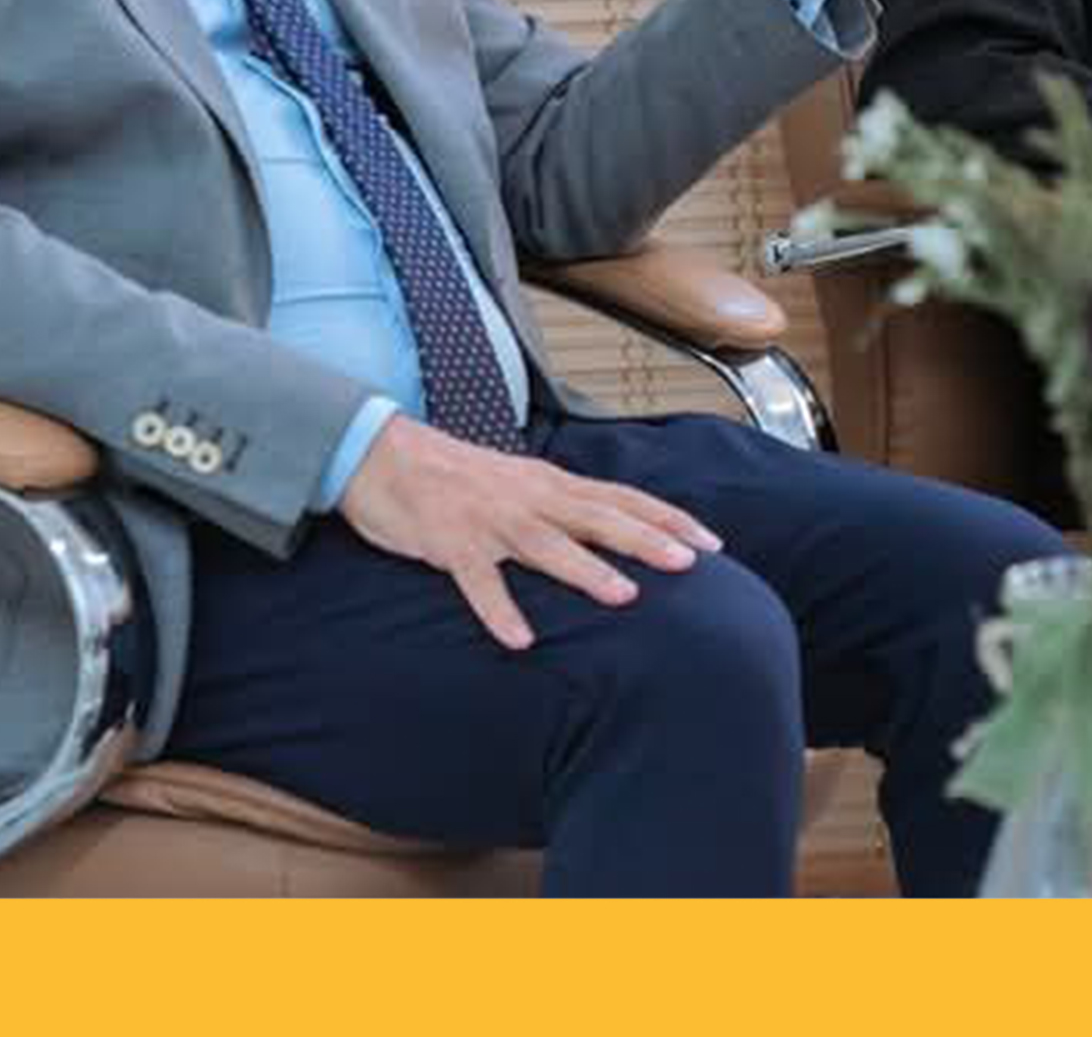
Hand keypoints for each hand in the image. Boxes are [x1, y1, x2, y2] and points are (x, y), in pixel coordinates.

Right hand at [335, 415, 721, 649]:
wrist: (379, 452)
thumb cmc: (453, 476)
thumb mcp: (517, 483)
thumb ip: (559, 505)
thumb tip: (606, 529)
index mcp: (549, 484)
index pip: (621, 498)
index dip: (667, 519)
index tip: (712, 543)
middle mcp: (529, 497)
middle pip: (598, 516)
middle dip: (646, 540)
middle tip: (691, 564)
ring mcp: (490, 520)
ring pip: (547, 544)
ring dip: (586, 570)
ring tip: (625, 596)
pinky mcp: (449, 542)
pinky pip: (478, 580)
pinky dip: (499, 609)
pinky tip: (519, 640)